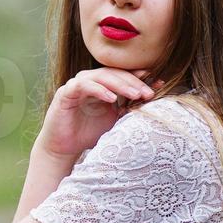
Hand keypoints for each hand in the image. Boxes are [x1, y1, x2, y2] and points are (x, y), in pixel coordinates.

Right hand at [33, 66, 164, 159]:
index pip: (123, 75)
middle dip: (134, 82)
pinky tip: (112, 98)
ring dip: (120, 84)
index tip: (159, 84)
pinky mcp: (65, 93)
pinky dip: (99, 90)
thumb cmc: (88, 134)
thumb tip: (153, 100)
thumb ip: (130, 108)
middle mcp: (90, 81)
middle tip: (148, 93)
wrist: (64, 148)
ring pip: (102, 76)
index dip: (140, 78)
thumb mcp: (115, 120)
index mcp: (103, 85)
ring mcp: (77, 85)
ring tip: (135, 95)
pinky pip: (84, 85)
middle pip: (115, 73)